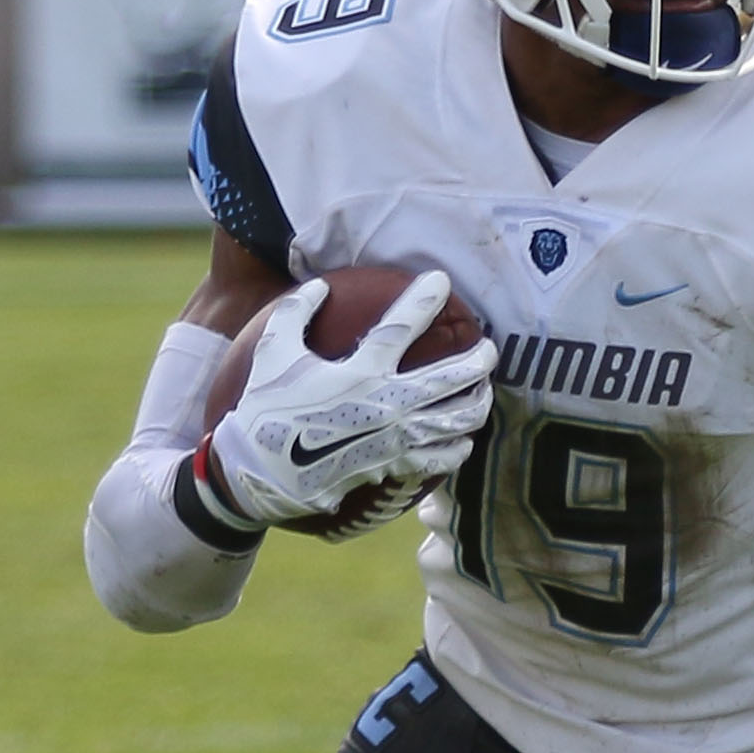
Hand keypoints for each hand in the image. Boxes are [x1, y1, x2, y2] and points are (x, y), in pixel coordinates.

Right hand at [205, 271, 495, 530]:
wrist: (263, 472)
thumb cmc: (266, 408)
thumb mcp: (273, 353)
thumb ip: (296, 313)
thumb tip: (320, 286)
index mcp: (361, 371)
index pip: (402, 326)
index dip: (424, 299)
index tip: (442, 280)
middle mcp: (389, 403)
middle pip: (454, 376)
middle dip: (480, 358)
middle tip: (490, 348)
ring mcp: (398, 437)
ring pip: (460, 417)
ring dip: (479, 401)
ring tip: (484, 391)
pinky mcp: (398, 466)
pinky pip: (445, 456)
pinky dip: (460, 446)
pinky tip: (463, 439)